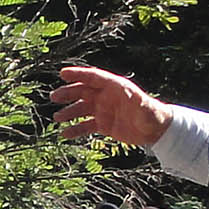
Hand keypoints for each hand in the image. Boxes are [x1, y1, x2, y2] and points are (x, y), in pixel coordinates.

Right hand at [49, 64, 169, 148]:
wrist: (155, 130)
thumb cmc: (151, 114)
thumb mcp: (145, 106)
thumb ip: (137, 101)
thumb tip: (133, 95)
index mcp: (114, 87)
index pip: (93, 77)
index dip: (78, 74)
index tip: (63, 73)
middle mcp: (106, 96)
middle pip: (83, 91)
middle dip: (68, 93)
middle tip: (54, 97)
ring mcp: (103, 110)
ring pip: (81, 109)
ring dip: (68, 112)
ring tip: (56, 118)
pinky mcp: (103, 124)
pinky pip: (85, 126)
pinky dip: (75, 129)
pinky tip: (65, 134)